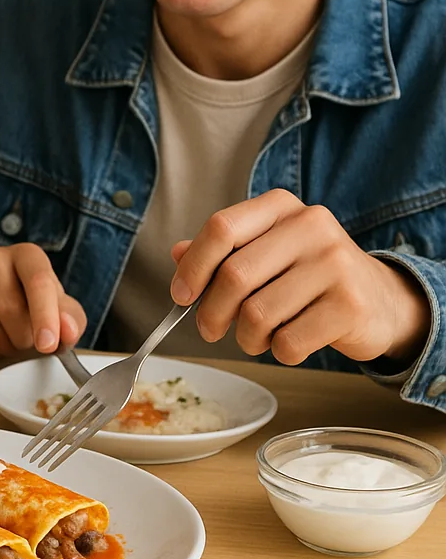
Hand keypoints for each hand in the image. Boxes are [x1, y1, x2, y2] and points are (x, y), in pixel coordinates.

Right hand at [0, 243, 86, 360]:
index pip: (38, 281)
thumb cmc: (32, 302)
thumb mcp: (60, 309)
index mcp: (26, 254)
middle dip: (24, 338)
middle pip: (9, 310)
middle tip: (28, 340)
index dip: (44, 316)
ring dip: (3, 347)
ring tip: (8, 338)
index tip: (48, 345)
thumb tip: (67, 330)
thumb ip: (71, 320)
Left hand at [169, 189, 430, 365]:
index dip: (193, 267)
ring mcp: (335, 263)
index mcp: (280, 207)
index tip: (181, 296)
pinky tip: (288, 342)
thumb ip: (222, 251)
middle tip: (210, 330)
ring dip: (246, 337)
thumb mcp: (266, 252)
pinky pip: (288, 341)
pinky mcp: (350, 305)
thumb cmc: (308, 275)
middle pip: (234, 276)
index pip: (221, 228)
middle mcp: (310, 225)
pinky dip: (277, 351)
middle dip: (212, 313)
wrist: (382, 300)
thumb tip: (177, 254)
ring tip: (255, 337)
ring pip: (258, 314)